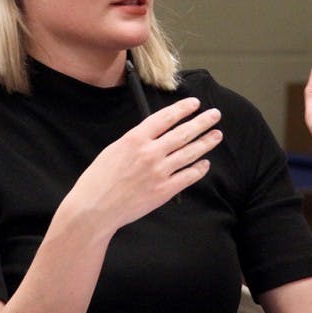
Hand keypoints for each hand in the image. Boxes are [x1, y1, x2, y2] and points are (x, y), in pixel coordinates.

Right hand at [68, 97, 221, 230]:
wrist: (95, 208)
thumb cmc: (99, 180)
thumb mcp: (114, 150)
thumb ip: (136, 141)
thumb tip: (154, 135)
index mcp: (135, 139)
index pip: (165, 117)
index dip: (182, 109)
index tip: (194, 103)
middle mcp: (150, 153)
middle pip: (183, 133)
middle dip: (202, 122)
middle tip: (215, 115)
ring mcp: (159, 172)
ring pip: (190, 153)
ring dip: (206, 142)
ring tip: (217, 135)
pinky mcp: (164, 191)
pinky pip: (188, 176)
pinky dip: (199, 169)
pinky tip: (205, 164)